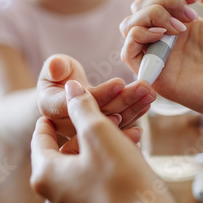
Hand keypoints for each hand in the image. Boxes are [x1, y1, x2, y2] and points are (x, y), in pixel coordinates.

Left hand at [31, 81, 187, 202]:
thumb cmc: (122, 180)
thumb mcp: (100, 133)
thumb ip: (82, 107)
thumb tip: (70, 88)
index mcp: (46, 175)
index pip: (40, 138)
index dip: (51, 119)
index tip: (59, 109)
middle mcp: (52, 198)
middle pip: (64, 154)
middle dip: (86, 132)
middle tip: (104, 117)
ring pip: (83, 169)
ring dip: (101, 148)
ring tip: (125, 133)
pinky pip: (94, 186)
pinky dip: (107, 168)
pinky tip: (130, 156)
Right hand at [37, 54, 155, 152]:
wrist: (64, 91)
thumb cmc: (59, 75)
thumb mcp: (54, 67)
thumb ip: (55, 66)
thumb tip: (56, 67)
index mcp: (52, 109)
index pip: (78, 104)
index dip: (100, 94)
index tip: (120, 82)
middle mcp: (68, 125)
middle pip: (99, 114)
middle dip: (124, 99)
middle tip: (144, 86)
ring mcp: (85, 133)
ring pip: (112, 122)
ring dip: (134, 107)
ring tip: (150, 93)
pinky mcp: (100, 136)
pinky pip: (119, 127)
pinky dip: (135, 116)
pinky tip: (147, 106)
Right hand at [120, 0, 202, 127]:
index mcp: (183, 27)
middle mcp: (168, 42)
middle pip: (139, 9)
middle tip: (189, 12)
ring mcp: (161, 59)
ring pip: (129, 27)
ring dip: (149, 14)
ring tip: (179, 24)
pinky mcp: (158, 77)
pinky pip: (128, 53)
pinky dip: (138, 34)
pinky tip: (164, 33)